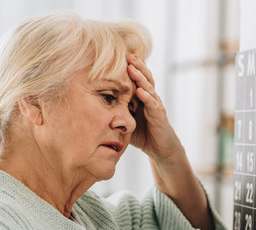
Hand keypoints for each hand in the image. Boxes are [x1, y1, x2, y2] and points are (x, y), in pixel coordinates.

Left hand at [127, 54, 213, 229]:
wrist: (161, 149)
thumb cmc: (144, 134)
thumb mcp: (127, 121)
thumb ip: (116, 112)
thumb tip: (95, 109)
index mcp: (141, 98)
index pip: (135, 79)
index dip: (129, 68)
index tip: (117, 56)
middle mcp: (149, 99)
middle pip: (144, 78)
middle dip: (136, 66)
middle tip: (126, 54)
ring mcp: (156, 107)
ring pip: (149, 88)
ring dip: (141, 77)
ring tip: (132, 67)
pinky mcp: (160, 118)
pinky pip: (154, 106)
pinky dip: (147, 98)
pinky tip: (141, 92)